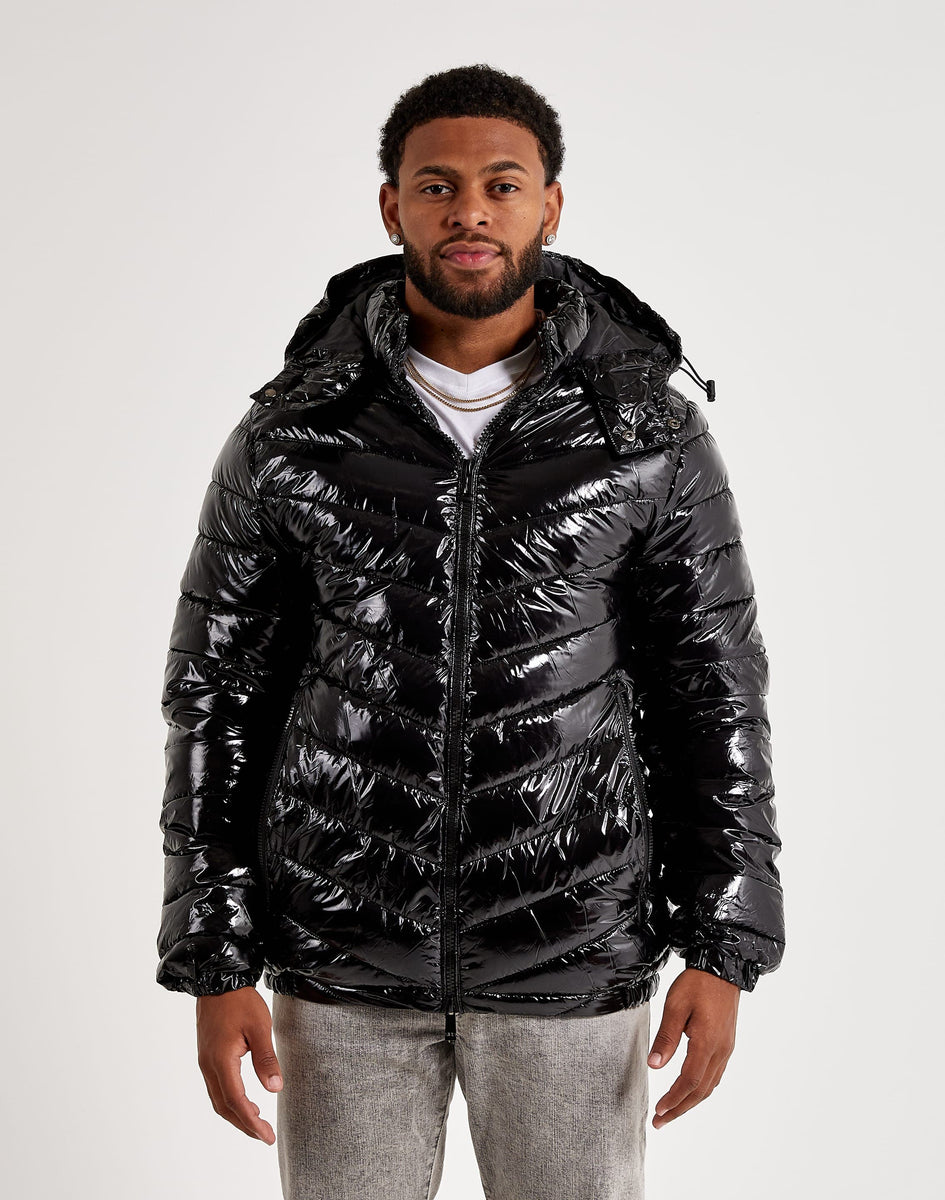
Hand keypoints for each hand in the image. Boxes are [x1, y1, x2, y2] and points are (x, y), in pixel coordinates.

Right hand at [195, 986, 283, 1143]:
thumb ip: (266, 1059)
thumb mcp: (259, 1027)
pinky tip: (244, 1102)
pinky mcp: (207, 1057)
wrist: (218, 982)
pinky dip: (230, 1101)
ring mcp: (205, 1062)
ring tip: (257, 1124)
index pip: (237, 1101)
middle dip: (244, 1125)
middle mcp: (209, 1066)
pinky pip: (216, 1088)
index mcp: (221, 1061)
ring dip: (236, 1115)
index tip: (267, 1136)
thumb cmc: (240, 1002)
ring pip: (218, 1100)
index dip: (252, 1122)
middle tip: (265, 1136)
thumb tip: (275, 1089)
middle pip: (225, 1107)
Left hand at [647, 966, 738, 1128]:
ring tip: (671, 1112)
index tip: (658, 1111)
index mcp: (707, 1043)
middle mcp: (721, 1051)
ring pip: (709, 1085)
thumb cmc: (698, 983)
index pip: (690, 1081)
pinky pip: (714, 1075)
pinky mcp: (726, 1044)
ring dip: (690, 1102)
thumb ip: (666, 1037)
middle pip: (701, 1091)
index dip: (673, 1099)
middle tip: (660, 1122)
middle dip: (680, 1109)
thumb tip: (655, 1065)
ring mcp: (726, 1048)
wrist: (723, 968)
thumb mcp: (675, 1005)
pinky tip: (690, 1091)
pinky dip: (701, 1089)